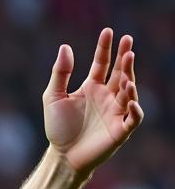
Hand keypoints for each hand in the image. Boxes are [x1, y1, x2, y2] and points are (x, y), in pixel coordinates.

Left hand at [43, 27, 143, 176]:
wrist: (62, 156)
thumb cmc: (58, 128)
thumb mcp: (53, 98)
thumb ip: (60, 73)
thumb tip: (65, 46)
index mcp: (92, 87)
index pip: (102, 63)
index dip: (106, 48)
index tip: (108, 31)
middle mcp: (107, 96)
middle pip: (120, 73)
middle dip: (125, 58)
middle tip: (128, 42)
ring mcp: (116, 112)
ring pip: (129, 92)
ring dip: (129, 81)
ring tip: (125, 73)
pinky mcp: (120, 130)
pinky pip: (133, 118)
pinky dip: (135, 110)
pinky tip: (131, 100)